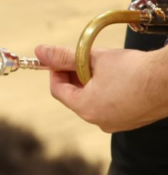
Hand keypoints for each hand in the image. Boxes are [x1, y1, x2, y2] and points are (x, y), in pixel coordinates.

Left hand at [37, 44, 167, 132]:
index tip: (59, 58)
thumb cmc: (133, 69)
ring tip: (99, 64)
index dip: (55, 70)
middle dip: (73, 75)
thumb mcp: (91, 58)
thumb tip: (40, 51)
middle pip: (74, 96)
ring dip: (89, 81)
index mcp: (87, 108)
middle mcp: (100, 121)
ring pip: (92, 99)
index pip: (58, 90)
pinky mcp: (131, 120)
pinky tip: (115, 75)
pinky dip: (105, 90)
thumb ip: (63, 56)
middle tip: (80, 57)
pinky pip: (109, 104)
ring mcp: (117, 123)